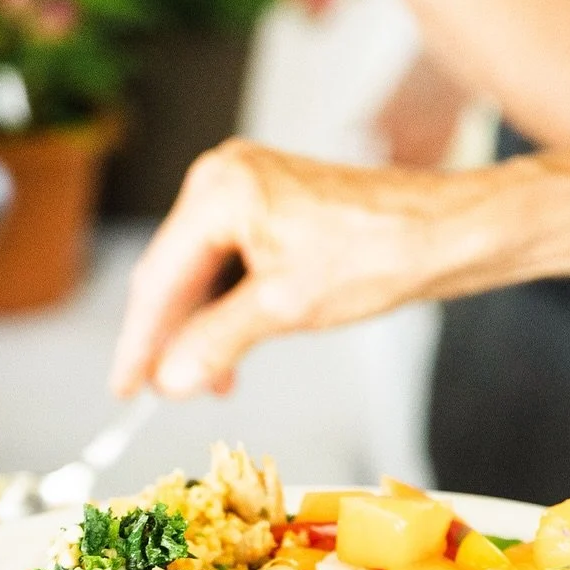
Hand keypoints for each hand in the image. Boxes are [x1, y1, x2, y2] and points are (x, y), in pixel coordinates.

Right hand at [110, 141, 468, 398]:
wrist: (446, 231)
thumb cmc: (379, 251)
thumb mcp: (285, 307)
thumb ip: (216, 343)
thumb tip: (168, 379)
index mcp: (220, 189)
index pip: (158, 278)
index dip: (139, 342)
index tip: (124, 387)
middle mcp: (224, 177)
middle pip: (173, 273)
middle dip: (168, 337)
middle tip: (159, 392)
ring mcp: (246, 188)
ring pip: (200, 273)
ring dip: (199, 329)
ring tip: (206, 382)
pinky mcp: (269, 204)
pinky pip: (227, 263)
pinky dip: (224, 309)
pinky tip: (230, 351)